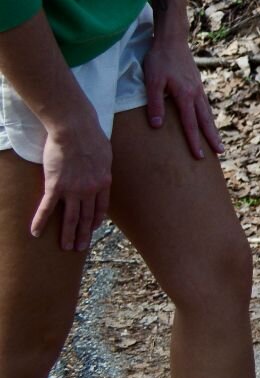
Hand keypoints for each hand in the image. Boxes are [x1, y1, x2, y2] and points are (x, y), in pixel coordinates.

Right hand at [33, 114, 112, 251]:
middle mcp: (90, 190)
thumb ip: (102, 168)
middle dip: (83, 234)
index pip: (101, 208)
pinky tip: (35, 233)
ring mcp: (72, 189)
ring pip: (70, 218)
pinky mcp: (55, 186)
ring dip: (68, 234)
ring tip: (66, 247)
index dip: (96, 221)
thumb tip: (100, 172)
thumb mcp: (106, 155)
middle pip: (87, 217)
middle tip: (80, 248)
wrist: (75, 129)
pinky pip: (47, 208)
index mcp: (103, 182)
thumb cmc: (91, 137)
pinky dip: (40, 221)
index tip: (93, 229)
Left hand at [142, 33, 224, 158]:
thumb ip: (155, 103)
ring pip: (208, 112)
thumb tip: (157, 125)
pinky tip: (208, 119)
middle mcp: (196, 94)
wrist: (172, 39)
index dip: (194, 141)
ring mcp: (198, 88)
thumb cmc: (159, 59)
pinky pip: (206, 104)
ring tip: (218, 141)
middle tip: (220, 152)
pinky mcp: (197, 83)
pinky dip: (209, 116)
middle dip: (212, 137)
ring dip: (213, 128)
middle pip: (206, 120)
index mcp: (185, 95)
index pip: (190, 124)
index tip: (199, 155)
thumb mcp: (152, 81)